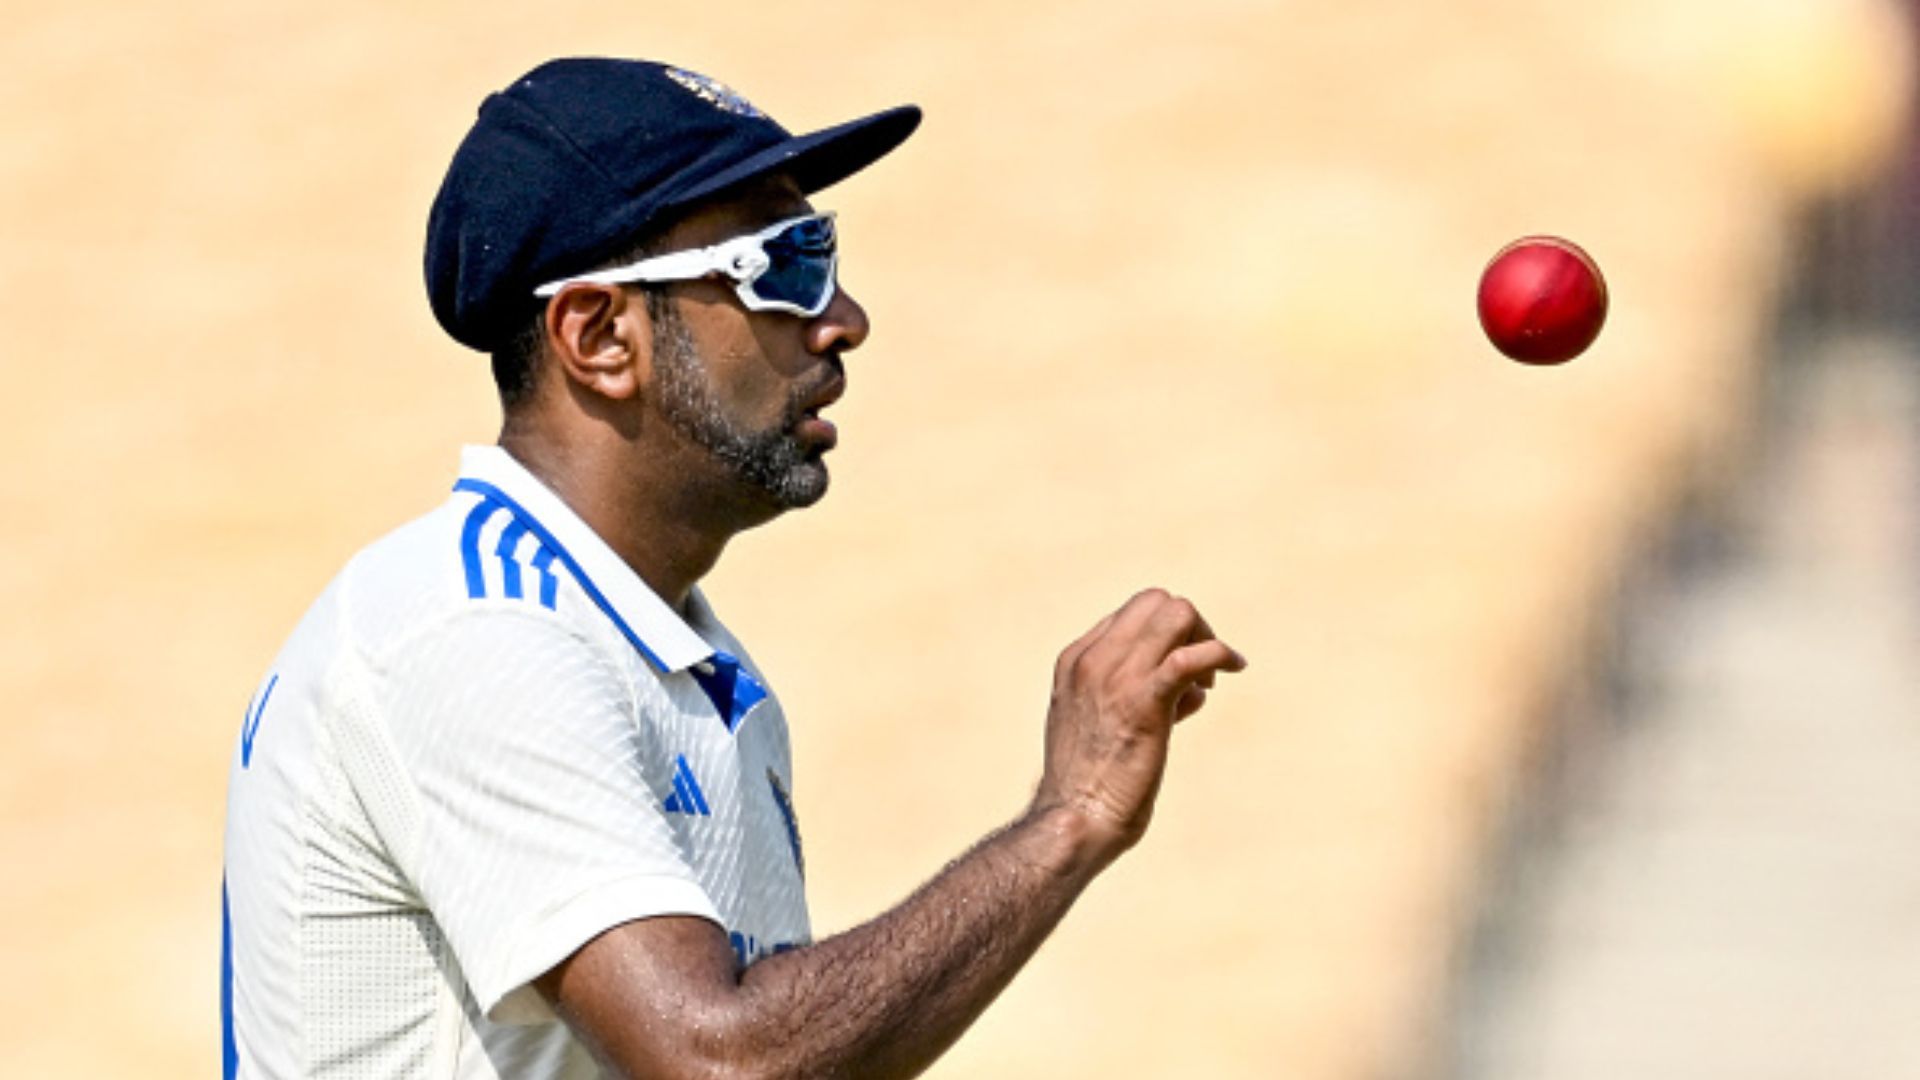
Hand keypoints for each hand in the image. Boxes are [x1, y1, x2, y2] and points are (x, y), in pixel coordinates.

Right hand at [1032, 589, 1246, 864]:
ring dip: (1205, 637)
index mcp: (1075, 660)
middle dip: (1190, 626)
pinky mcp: (1144, 702)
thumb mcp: (1098, 725)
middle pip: (1156, 601)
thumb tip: (1190, 691)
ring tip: (1212, 681)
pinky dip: (1219, 655)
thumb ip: (1130, 697)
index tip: (1180, 675)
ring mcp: (1115, 677)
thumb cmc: (1090, 785)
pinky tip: (1232, 668)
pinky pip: (1191, 657)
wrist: (1075, 821)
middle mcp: (1093, 659)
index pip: (1132, 613)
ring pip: (1176, 614)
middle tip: (1203, 670)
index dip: (1164, 637)